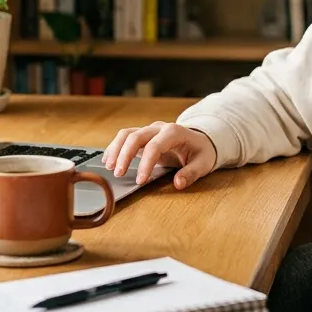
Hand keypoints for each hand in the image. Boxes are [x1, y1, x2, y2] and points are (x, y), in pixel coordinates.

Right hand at [103, 121, 217, 189]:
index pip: (155, 146)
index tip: (140, 181)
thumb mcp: (203, 163)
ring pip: (127, 134)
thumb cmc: (201, 152)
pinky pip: (125, 137)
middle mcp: (159, 128)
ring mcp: (150, 130)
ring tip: (109, 167)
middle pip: (136, 136)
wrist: (201, 140)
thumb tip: (178, 183)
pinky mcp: (143, 136)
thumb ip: (191, 173)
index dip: (145, 163)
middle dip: (124, 155)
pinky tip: (108, 160)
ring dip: (116, 149)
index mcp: (174, 132)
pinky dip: (115, 147)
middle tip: (118, 174)